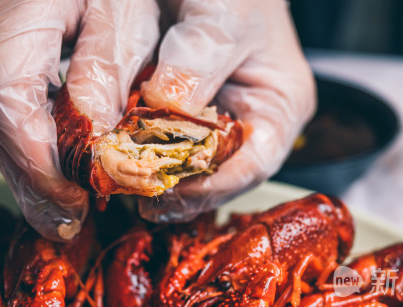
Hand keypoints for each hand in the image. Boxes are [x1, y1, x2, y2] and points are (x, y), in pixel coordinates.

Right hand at [0, 0, 159, 239]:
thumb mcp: (124, 12)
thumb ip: (107, 73)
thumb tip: (89, 149)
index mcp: (11, 3)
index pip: (2, 101)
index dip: (35, 168)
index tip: (72, 206)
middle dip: (30, 181)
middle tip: (73, 208)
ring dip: (6, 164)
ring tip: (51, 150)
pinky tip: (18, 134)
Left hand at [137, 0, 314, 221]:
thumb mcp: (224, 17)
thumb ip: (197, 64)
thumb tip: (166, 110)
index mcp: (280, 106)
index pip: (253, 166)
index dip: (211, 186)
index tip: (172, 188)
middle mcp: (251, 122)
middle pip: (219, 177)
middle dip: (180, 190)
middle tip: (139, 194)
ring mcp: (216, 121)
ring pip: (190, 168)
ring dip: (158, 178)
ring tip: (128, 187)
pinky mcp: (183, 115)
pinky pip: (165, 146)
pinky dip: (144, 155)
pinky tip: (123, 161)